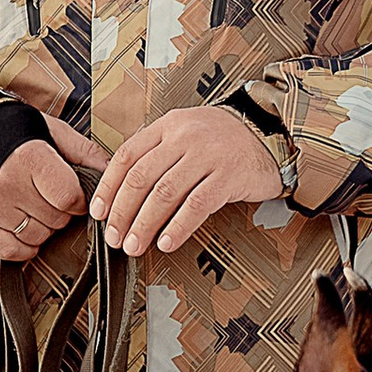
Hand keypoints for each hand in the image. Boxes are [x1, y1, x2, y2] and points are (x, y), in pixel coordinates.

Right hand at [0, 117, 109, 262]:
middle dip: (61, 211)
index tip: (74, 194)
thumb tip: (111, 171)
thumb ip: (84, 152)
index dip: (79, 200)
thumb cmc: (17, 135)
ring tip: (35, 206)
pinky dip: (24, 245)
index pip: (69, 197)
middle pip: (56, 219)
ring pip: (38, 236)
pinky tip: (25, 227)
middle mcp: (10, 185)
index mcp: (30, 159)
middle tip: (50, 195)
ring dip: (44, 227)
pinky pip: (13, 251)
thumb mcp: (54, 132)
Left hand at [90, 106, 283, 256]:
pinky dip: (178, 227)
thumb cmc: (225, 140)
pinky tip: (166, 242)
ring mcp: (208, 155)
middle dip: (122, 212)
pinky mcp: (229, 176)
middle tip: (114, 236)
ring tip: (134, 245)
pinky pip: (196, 206)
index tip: (99, 212)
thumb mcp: (187, 132)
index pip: (126, 156)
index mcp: (168, 126)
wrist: (272, 133)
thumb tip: (124, 192)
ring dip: (144, 224)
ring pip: (164, 193)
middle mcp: (185, 137)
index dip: (108, 187)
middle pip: (141, 178)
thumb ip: (158, 153)